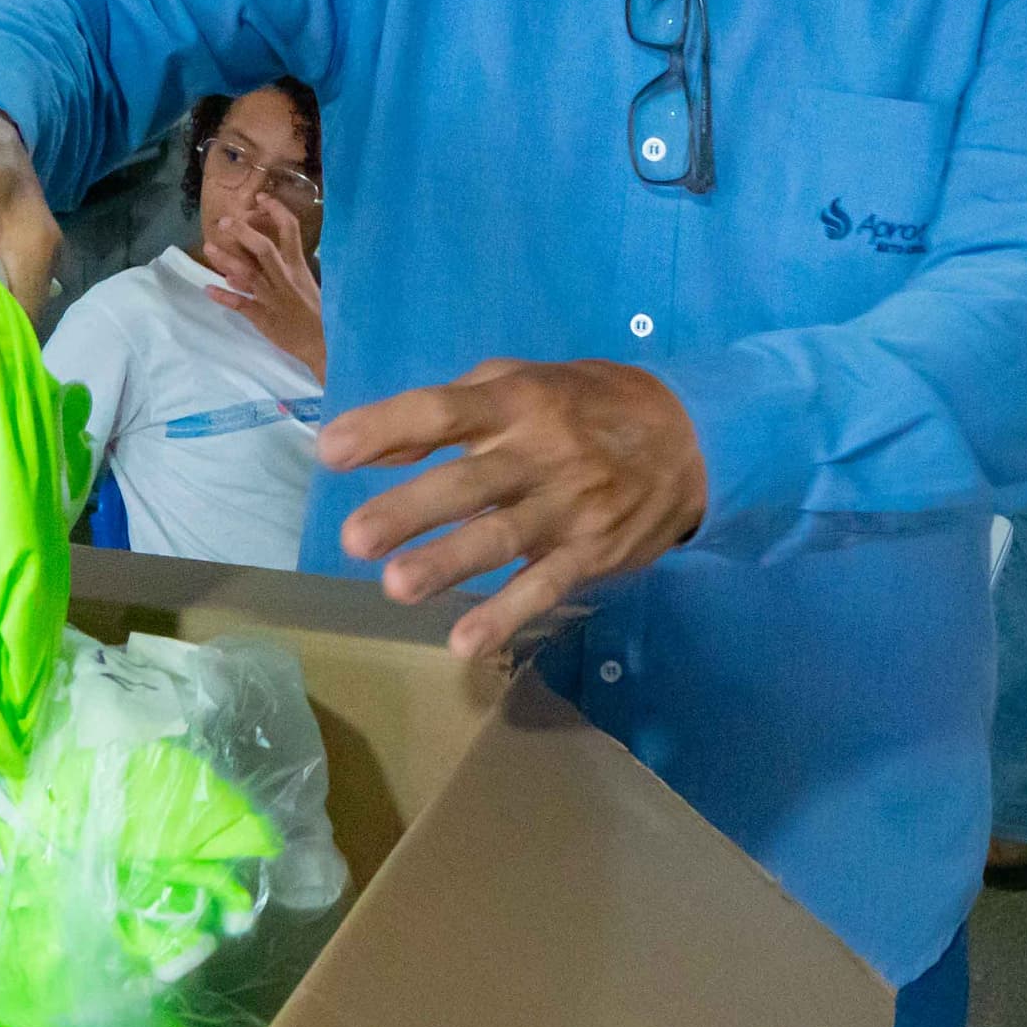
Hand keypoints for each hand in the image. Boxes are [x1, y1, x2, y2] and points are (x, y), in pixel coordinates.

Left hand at [203, 195, 324, 379]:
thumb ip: (283, 271)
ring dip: (226, 260)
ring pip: (247, 274)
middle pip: (263, 249)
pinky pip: (240, 305)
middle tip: (225, 221)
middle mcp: (283, 278)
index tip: (262, 197)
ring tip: (209, 248)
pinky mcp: (263, 317)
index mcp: (298, 266)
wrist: (323, 344)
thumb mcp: (306, 285)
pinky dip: (223, 296)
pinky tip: (207, 289)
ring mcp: (272, 297)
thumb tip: (255, 262)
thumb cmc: (318, 313)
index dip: (276, 210)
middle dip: (243, 232)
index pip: (290, 230)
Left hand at [323, 359, 706, 659]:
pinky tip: (465, 642)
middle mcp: (540, 451)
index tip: (332, 451)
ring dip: (449, 563)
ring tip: (395, 586)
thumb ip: (449, 411)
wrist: (694, 437)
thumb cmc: (585, 406)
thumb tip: (374, 448)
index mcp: (516, 401)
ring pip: (503, 536)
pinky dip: (508, 615)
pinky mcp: (592, 553)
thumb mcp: (522, 384)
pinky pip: (546, 586)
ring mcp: (568, 506)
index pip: (442, 410)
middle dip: (411, 509)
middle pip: (469, 480)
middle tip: (354, 538)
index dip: (386, 426)